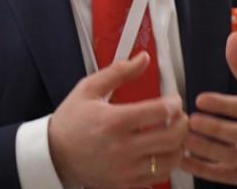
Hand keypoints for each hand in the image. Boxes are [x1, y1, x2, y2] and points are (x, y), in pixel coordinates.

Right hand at [49, 52, 187, 187]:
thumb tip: (143, 59)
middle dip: (183, 123)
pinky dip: (166, 164)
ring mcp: (125, 170)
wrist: (54, 155)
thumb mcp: (89, 88)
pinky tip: (160, 152)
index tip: (173, 100)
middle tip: (179, 116)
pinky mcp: (125, 185)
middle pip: (171, 137)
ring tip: (173, 134)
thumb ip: (119, 71)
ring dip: (178, 145)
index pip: (161, 111)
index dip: (174, 103)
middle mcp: (122, 148)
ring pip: (170, 161)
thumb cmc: (70, 122)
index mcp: (115, 121)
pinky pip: (158, 178)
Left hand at [182, 31, 236, 185]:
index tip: (201, 98)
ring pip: (232, 158)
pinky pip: (222, 176)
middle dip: (216, 129)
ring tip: (183, 138)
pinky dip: (201, 170)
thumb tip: (233, 36)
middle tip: (191, 120)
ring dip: (206, 150)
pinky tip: (182, 159)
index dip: (224, 105)